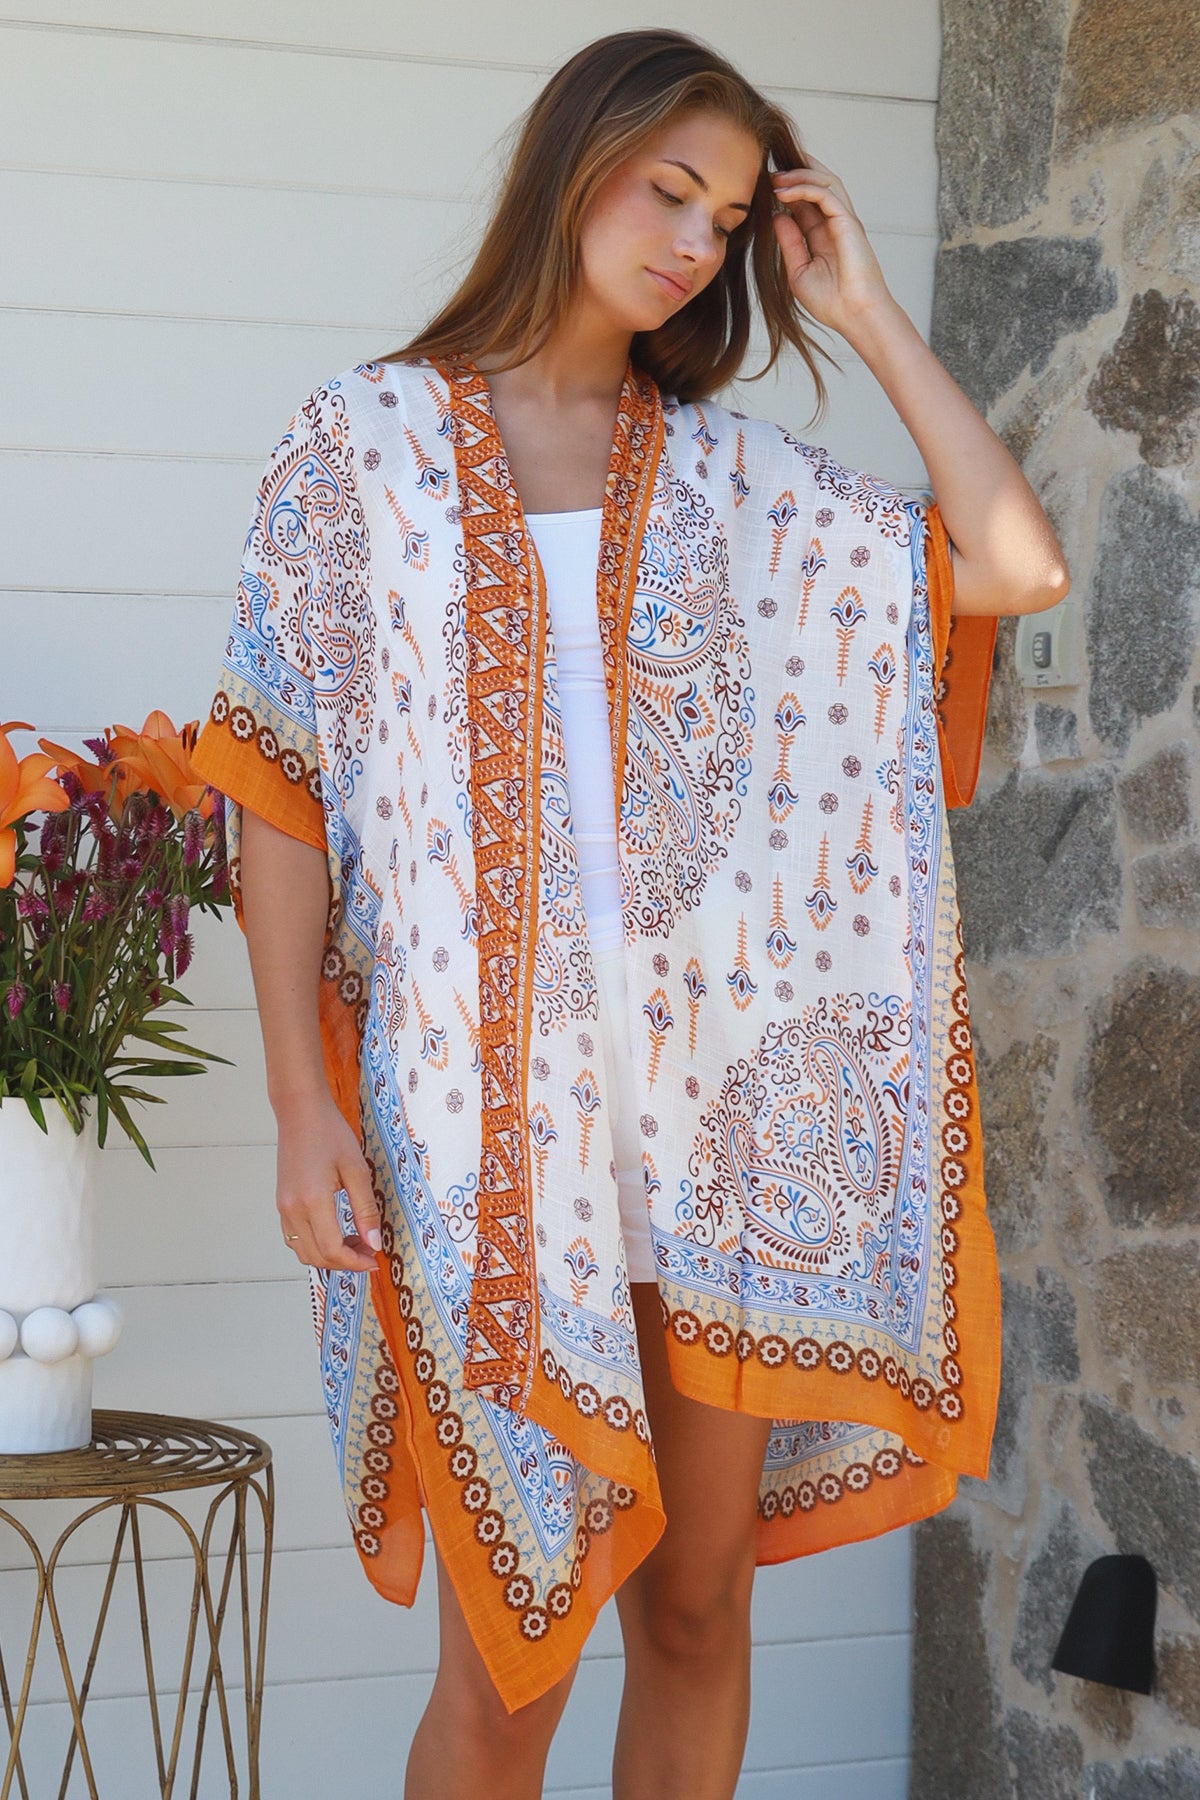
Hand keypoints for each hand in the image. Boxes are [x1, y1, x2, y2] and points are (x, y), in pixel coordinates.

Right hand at [274, 1089, 380, 1270]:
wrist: (301, 1112)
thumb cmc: (329, 1133)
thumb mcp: (357, 1170)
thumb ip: (365, 1209)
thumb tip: (374, 1242)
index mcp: (313, 1201)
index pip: (332, 1250)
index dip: (355, 1262)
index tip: (373, 1261)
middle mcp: (292, 1210)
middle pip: (317, 1257)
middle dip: (345, 1263)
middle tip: (368, 1253)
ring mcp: (283, 1208)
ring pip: (303, 1252)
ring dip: (329, 1256)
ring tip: (355, 1242)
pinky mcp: (282, 1203)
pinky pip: (294, 1238)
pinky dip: (315, 1245)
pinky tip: (335, 1233)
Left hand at [770, 155, 893, 338]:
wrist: (854, 316)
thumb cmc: (832, 302)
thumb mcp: (798, 271)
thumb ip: (789, 242)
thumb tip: (778, 216)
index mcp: (824, 235)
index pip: (806, 203)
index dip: (788, 190)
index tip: (764, 185)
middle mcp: (836, 224)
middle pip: (819, 184)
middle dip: (795, 173)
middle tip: (769, 171)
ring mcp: (844, 221)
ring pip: (825, 182)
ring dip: (799, 175)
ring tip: (774, 177)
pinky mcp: (849, 222)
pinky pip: (826, 194)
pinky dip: (804, 188)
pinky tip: (784, 192)